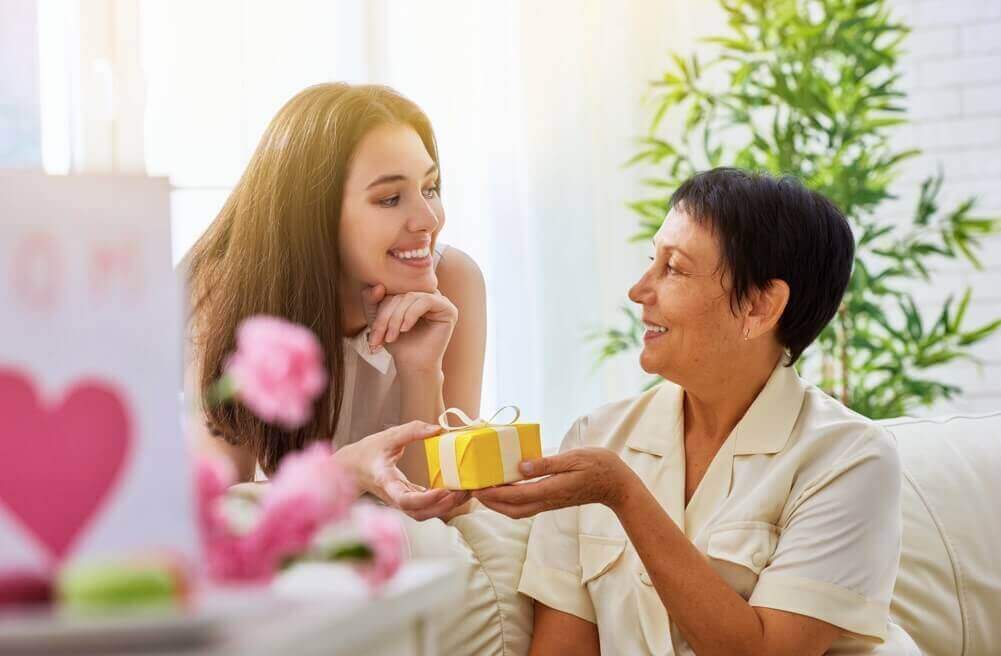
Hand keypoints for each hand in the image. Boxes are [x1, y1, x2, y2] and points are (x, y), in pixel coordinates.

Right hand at [335, 420, 469, 520]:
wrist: (351, 467)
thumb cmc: (367, 452)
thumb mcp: (388, 436)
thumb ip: (412, 430)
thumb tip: (438, 429)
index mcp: (386, 483)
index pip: (405, 500)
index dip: (426, 499)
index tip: (443, 490)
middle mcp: (394, 497)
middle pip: (420, 513)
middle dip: (444, 505)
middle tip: (464, 490)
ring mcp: (400, 501)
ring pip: (424, 514)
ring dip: (446, 507)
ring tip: (465, 492)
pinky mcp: (407, 500)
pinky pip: (425, 508)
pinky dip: (442, 503)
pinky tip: (457, 491)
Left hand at [362, 285, 457, 373]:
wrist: (413, 366)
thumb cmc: (398, 344)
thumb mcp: (378, 320)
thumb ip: (371, 300)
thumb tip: (377, 286)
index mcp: (413, 295)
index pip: (392, 292)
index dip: (379, 310)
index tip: (372, 335)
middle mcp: (428, 295)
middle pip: (400, 295)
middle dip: (386, 317)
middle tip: (377, 338)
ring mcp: (440, 301)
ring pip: (410, 297)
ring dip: (396, 318)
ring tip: (391, 337)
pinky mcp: (448, 309)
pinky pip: (426, 301)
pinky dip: (411, 314)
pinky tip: (405, 329)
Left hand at [472, 447, 634, 518]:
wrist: (617, 485)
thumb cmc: (598, 466)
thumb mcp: (574, 458)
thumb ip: (547, 463)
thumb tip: (520, 467)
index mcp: (552, 489)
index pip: (516, 495)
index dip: (494, 493)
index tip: (477, 487)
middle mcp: (548, 500)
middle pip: (512, 510)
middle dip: (490, 503)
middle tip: (472, 491)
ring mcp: (550, 503)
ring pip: (518, 511)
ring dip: (498, 504)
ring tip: (483, 491)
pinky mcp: (552, 501)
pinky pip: (526, 507)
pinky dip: (510, 501)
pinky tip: (505, 489)